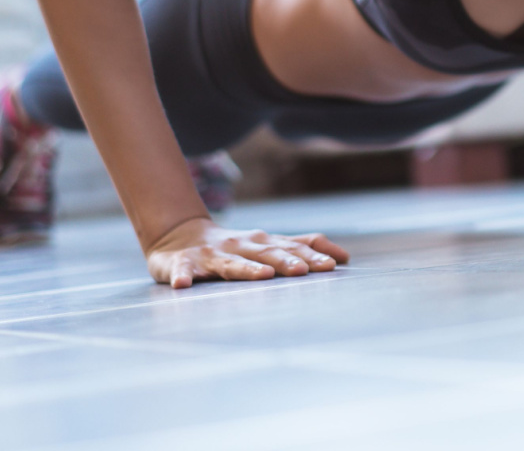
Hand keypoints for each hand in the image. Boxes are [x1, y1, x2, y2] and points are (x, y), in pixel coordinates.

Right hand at [146, 217, 348, 288]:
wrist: (179, 237)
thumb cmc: (234, 246)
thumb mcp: (269, 245)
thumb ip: (303, 247)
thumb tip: (344, 256)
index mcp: (263, 243)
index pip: (292, 247)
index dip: (312, 255)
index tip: (333, 266)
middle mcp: (241, 245)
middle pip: (266, 254)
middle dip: (286, 262)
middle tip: (304, 271)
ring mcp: (212, 255)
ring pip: (231, 263)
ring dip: (247, 269)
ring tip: (262, 276)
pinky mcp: (182, 264)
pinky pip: (181, 271)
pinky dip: (182, 277)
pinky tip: (184, 286)